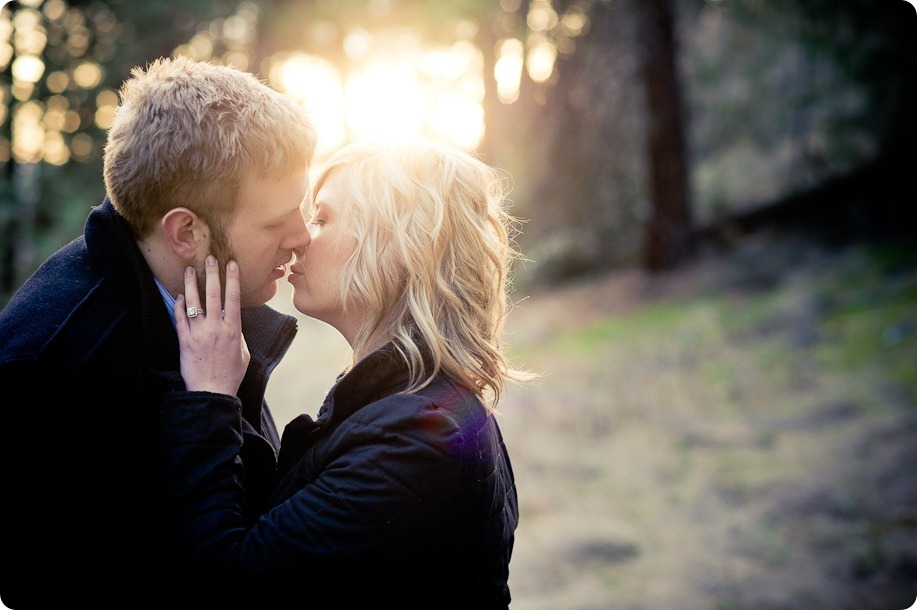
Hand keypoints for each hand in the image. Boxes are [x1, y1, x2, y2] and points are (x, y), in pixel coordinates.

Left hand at [175, 256, 249, 394]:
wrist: (211, 392)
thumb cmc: (231, 375)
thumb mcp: (243, 353)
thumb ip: (238, 335)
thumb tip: (232, 322)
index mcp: (233, 330)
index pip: (233, 298)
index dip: (233, 279)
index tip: (232, 264)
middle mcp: (216, 327)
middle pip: (214, 295)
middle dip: (213, 274)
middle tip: (211, 258)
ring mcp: (199, 333)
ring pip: (194, 302)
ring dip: (192, 284)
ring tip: (190, 270)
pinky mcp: (184, 340)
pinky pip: (180, 318)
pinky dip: (179, 305)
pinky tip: (179, 295)